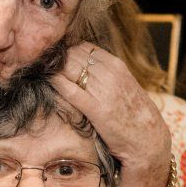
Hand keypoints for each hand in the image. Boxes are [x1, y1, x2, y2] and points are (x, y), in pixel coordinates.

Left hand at [49, 45, 172, 186]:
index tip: (50, 57)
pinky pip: (71, 90)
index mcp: (115, 64)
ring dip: (51, 69)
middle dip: (53, 58)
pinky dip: (56, 83)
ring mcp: (104, 90)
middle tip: (37, 63)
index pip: (81, 47)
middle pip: (72, 55)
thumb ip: (101, 72)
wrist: (148, 139)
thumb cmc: (130, 114)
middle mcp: (110, 73)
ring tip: (38, 72)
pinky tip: (47, 83)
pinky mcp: (98, 110)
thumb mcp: (120, 84)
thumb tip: (76, 64)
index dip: (63, 51)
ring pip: (69, 68)